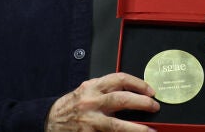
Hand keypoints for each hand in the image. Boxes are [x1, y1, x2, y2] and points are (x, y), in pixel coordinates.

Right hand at [45, 72, 159, 130]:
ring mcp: (90, 121)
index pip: (120, 79)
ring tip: (150, 130)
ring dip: (136, 129)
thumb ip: (105, 90)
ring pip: (117, 125)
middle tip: (154, 106)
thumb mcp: (87, 91)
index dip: (138, 84)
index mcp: (92, 87)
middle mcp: (91, 102)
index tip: (150, 90)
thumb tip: (132, 93)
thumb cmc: (71, 105)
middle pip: (122, 100)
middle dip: (142, 103)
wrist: (50, 120)